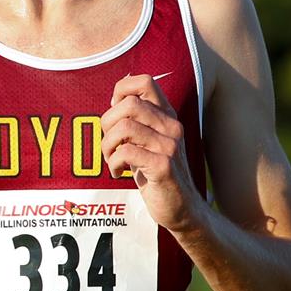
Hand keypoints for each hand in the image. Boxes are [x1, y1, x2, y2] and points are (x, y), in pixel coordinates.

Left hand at [101, 74, 199, 229]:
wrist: (182, 209)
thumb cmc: (157, 174)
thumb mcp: (148, 142)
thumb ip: (137, 121)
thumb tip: (114, 100)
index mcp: (167, 116)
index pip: (145, 82)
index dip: (120, 92)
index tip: (114, 115)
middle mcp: (171, 126)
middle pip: (129, 104)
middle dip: (107, 123)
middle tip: (109, 144)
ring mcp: (169, 146)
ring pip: (124, 127)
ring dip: (108, 145)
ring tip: (111, 160)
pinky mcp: (163, 166)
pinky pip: (126, 152)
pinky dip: (114, 163)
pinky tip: (119, 173)